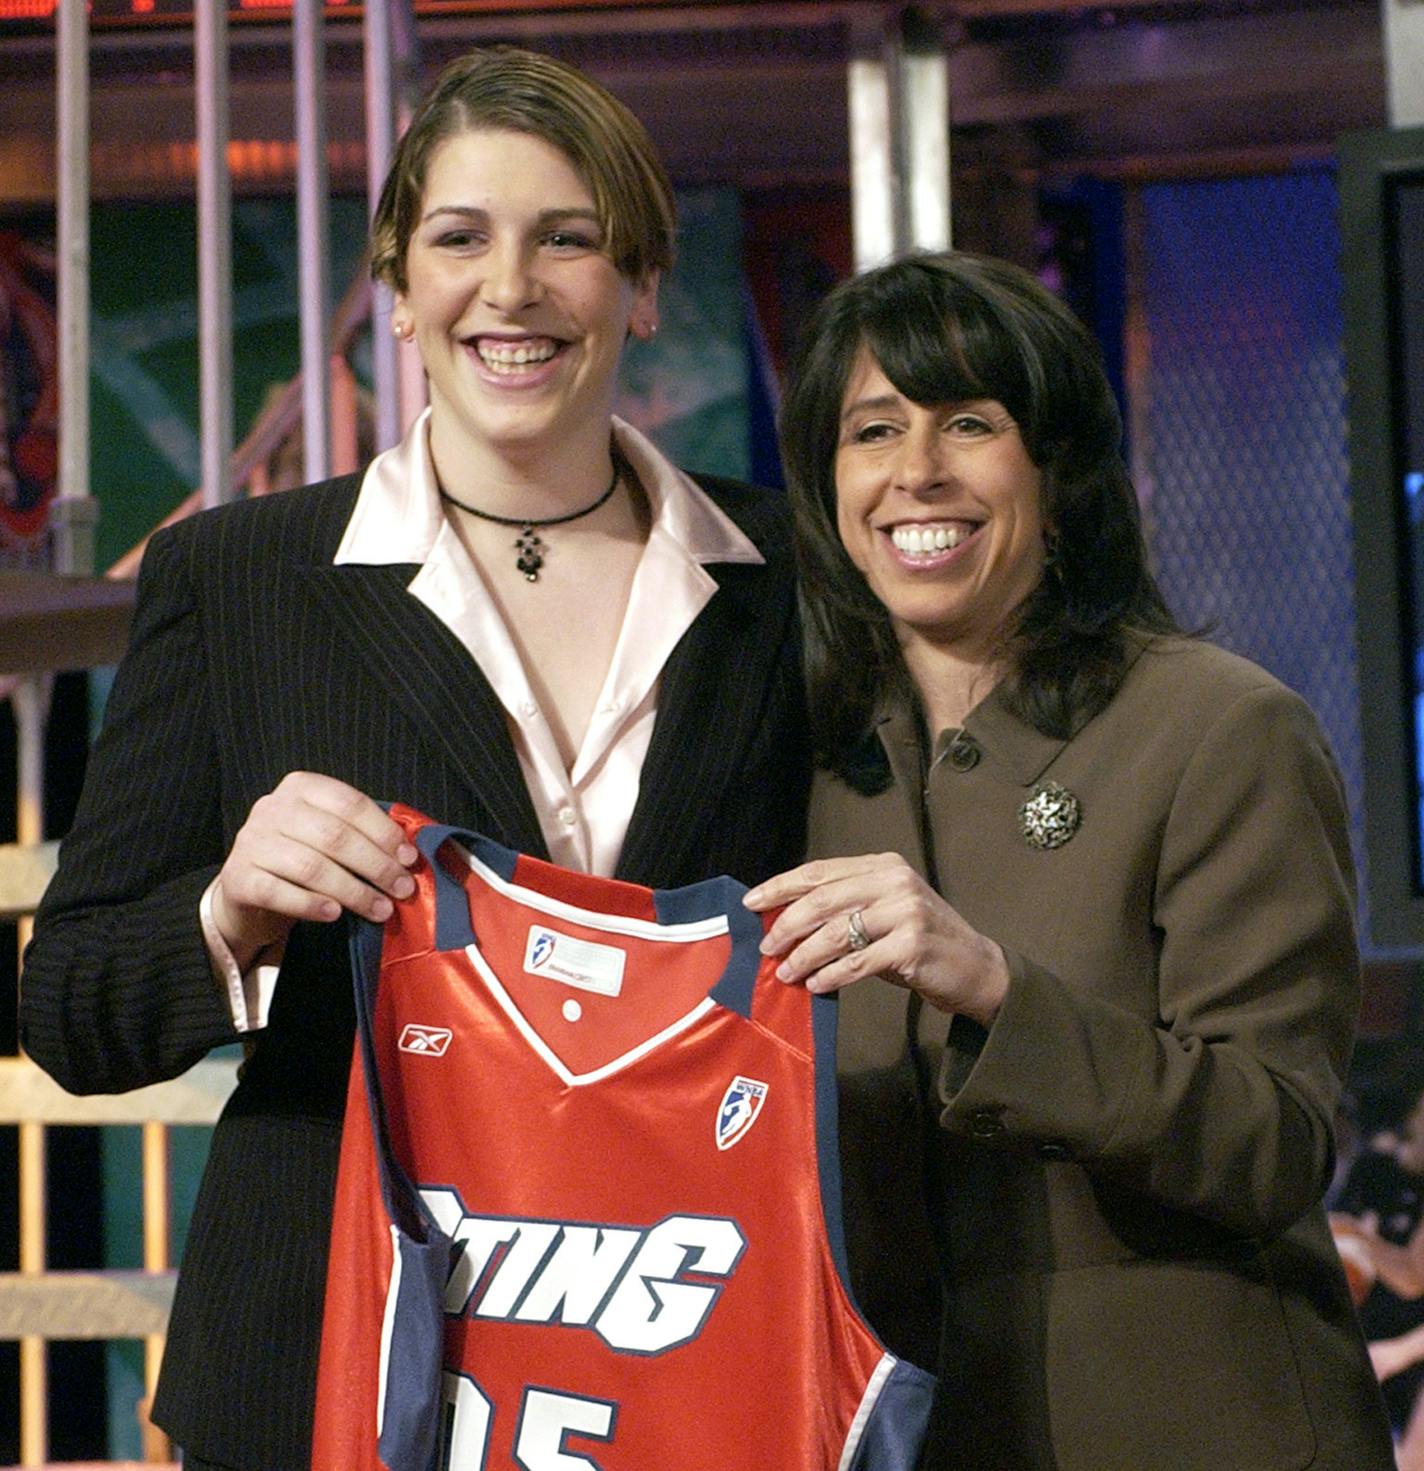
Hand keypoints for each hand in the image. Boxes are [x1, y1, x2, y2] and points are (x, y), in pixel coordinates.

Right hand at [211, 772, 417, 968]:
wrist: (249, 889)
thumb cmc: (302, 857)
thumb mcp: (329, 836)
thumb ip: (362, 836)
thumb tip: (408, 856)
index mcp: (301, 787)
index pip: (350, 804)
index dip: (384, 832)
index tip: (408, 858)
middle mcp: (272, 808)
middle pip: (334, 836)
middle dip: (375, 865)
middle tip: (402, 889)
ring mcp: (251, 841)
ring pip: (310, 867)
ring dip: (353, 891)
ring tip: (380, 909)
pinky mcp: (237, 877)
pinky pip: (278, 892)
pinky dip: (311, 904)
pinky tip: (335, 914)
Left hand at [743, 853, 1009, 1026]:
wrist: (975, 967)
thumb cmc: (918, 940)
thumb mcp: (883, 912)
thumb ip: (843, 909)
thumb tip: (783, 921)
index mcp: (882, 866)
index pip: (819, 871)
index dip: (781, 886)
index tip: (751, 902)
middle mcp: (893, 881)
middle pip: (822, 899)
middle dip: (786, 924)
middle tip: (766, 948)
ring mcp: (905, 911)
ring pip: (836, 932)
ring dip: (803, 955)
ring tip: (785, 973)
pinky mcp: (911, 945)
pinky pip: (857, 962)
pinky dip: (831, 975)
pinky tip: (816, 985)